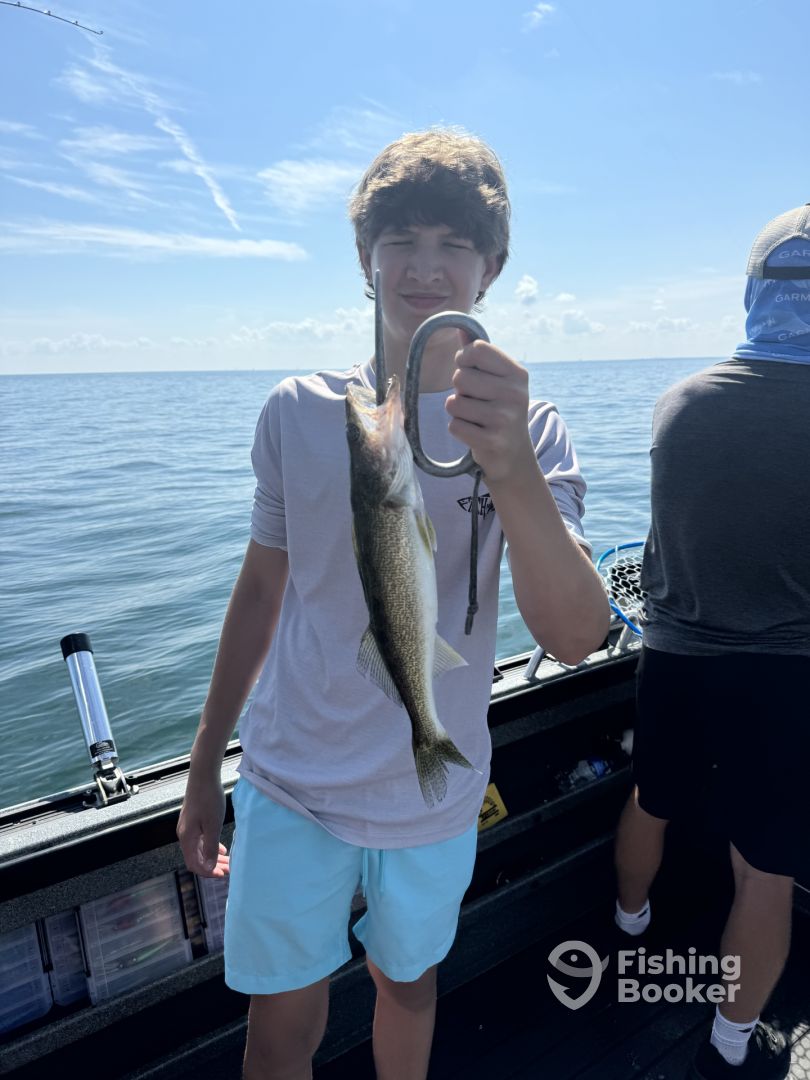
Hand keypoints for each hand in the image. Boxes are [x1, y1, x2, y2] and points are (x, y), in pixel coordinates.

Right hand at [177, 777, 228, 876]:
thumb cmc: (208, 798)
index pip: (194, 864)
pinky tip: (221, 847)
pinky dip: (210, 846)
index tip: (222, 875)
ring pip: (199, 849)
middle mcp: (184, 834)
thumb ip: (211, 847)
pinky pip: (200, 839)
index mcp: (187, 838)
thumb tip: (209, 867)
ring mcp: (187, 827)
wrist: (203, 775)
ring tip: (227, 860)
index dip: (208, 872)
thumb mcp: (213, 825)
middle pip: (196, 858)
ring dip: (212, 856)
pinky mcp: (192, 819)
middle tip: (228, 870)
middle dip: (212, 866)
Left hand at [445, 340, 534, 483]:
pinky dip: (459, 430)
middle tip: (476, 401)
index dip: (463, 360)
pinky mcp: (492, 441)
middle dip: (460, 389)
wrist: (514, 455)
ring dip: (458, 411)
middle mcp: (515, 393)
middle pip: (460, 376)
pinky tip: (475, 432)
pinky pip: (455, 426)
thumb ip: (478, 354)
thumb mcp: (497, 380)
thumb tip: (460, 325)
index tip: (470, 371)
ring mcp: (505, 418)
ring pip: (454, 402)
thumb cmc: (499, 409)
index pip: (476, 350)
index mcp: (517, 373)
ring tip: (476, 417)